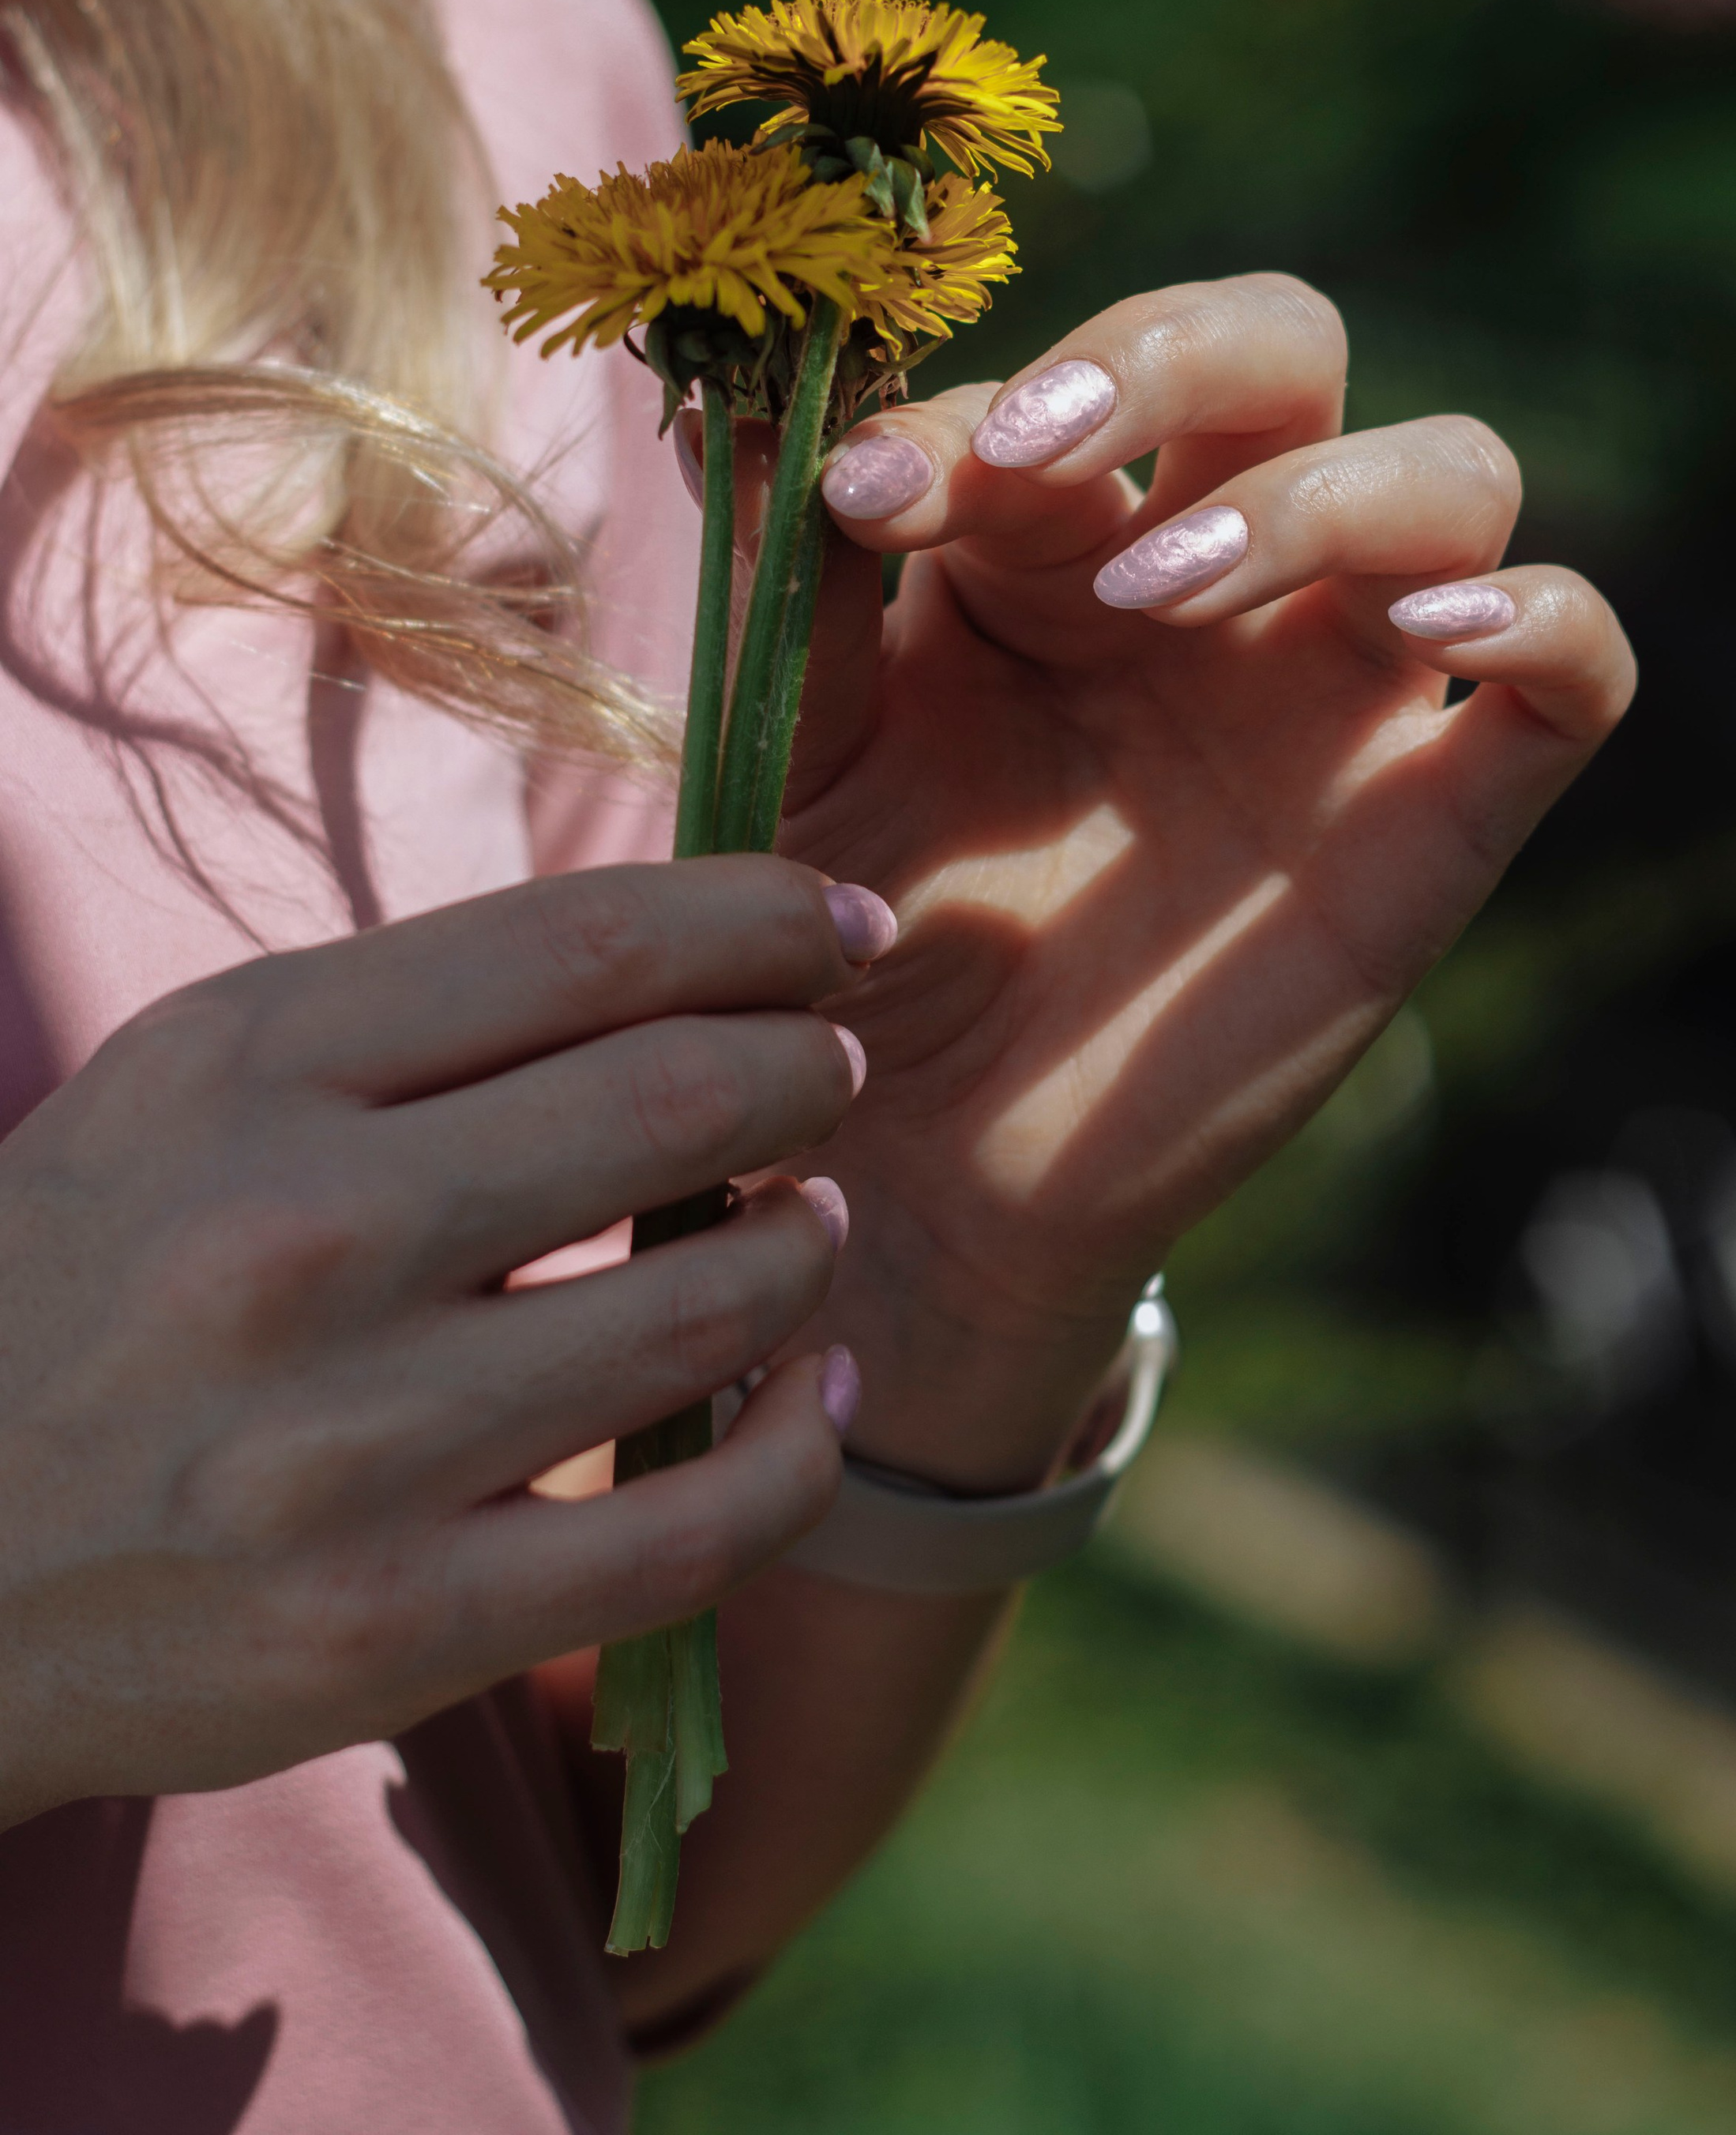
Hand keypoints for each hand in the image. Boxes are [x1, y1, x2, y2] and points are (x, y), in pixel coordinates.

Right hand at [0, 857, 865, 1825]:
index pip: (590, 943)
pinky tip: (813, 1395)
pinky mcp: (390, 1625)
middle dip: (805, 1070)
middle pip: (683, 1099)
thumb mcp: (194, 1088)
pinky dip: (800, 1447)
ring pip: (712, 1304)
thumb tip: (690, 958)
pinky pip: (695, 1529)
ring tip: (804, 1226)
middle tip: (823, 1075)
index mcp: (249, 1066)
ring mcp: (348, 1444)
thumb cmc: (86, 1286)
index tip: (840, 923)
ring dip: (807, 1246)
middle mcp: (299, 1234)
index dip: (765, 919)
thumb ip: (417, 1016)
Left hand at [734, 275, 1635, 1487]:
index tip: (862, 493)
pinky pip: (1576, 672)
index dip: (972, 403)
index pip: (1064, 380)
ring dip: (1318, 494)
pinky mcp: (1437, 820)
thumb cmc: (850, 932)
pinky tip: (1440, 634)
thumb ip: (796, 580)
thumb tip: (742, 402)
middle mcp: (1217, 571)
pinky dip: (1541, 619)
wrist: (918, 1163)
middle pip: (1287, 343)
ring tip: (1159, 593)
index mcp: (1055, 527)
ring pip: (1450, 472)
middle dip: (1172, 357)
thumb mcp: (798, 744)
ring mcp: (1340, 688)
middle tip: (1044, 454)